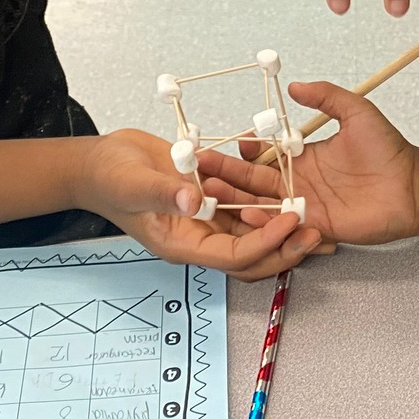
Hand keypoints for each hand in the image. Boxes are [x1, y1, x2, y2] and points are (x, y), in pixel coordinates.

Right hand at [75, 129, 322, 281]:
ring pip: (254, 233)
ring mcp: (208, 221)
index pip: (234, 256)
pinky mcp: (212, 200)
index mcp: (183, 245)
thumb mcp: (133, 182)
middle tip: (317, 230)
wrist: (100, 163)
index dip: (265, 243)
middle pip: (252, 256)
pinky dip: (267, 200)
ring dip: (283, 226)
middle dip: (286, 247)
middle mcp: (200, 238)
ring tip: (315, 214)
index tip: (290, 221)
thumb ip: (163, 193)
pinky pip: (245, 206)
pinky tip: (290, 185)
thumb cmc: (109, 177)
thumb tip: (195, 202)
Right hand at [195, 81, 418, 245]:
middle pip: (253, 180)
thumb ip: (327, 96)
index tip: (220, 143)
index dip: (242, 150)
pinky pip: (283, 225)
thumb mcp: (357, 112)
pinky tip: (246, 214)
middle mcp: (298, 182)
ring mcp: (305, 205)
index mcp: (303, 156)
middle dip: (225, 175)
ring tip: (210, 193)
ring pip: (262, 203)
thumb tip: (296, 85)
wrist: (415, 186)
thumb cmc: (390, 151)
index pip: (263, 154)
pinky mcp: (315, 225)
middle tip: (198, 170)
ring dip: (236, 199)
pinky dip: (264, 221)